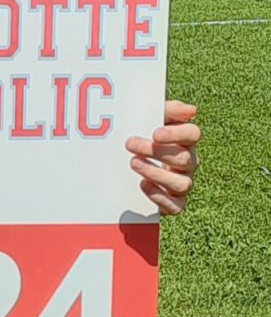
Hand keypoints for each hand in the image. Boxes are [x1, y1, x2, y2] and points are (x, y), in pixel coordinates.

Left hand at [125, 100, 199, 216]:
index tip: (155, 133)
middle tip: (131, 145)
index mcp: (186, 141)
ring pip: (182, 183)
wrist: (123, 162)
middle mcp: (189, 163)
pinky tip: (142, 184)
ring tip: (134, 163)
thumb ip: (170, 110)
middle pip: (184, 159)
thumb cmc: (143, 136)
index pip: (193, 135)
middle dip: (158, 152)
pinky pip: (176, 206)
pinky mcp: (174, 203)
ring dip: (157, 174)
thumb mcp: (153, 118)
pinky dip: (160, 197)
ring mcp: (183, 183)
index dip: (176, 134)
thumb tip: (191, 110)